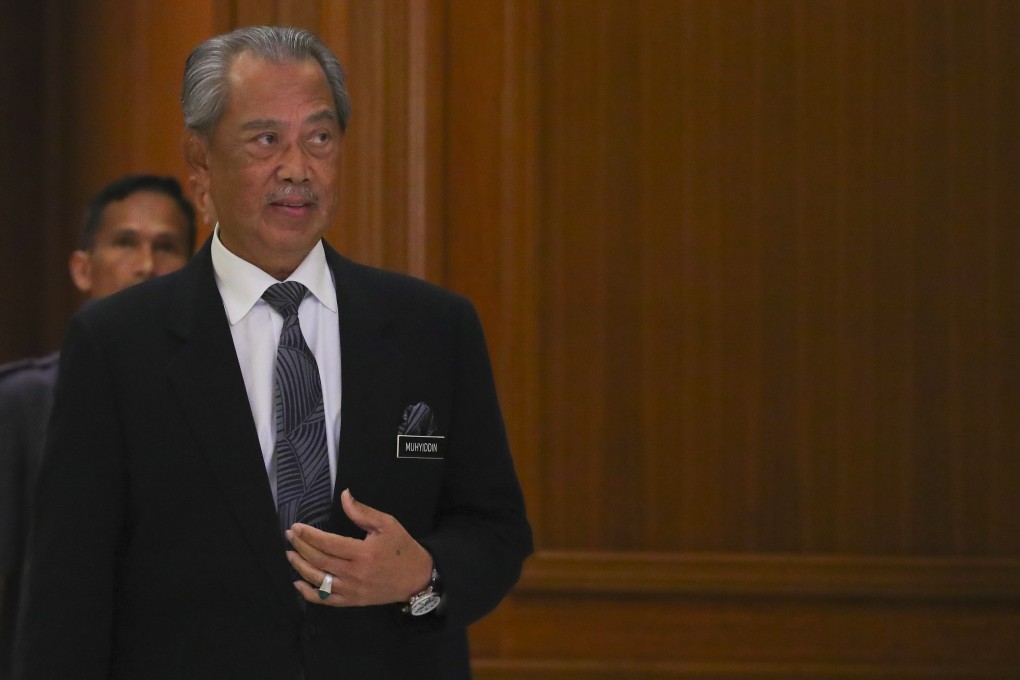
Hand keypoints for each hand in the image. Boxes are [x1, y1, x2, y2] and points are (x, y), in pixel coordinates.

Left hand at [286, 489, 432, 606]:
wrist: (417, 577)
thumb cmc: (402, 548)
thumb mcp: (387, 524)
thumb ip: (362, 512)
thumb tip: (344, 495)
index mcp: (363, 553)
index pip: (327, 543)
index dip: (308, 535)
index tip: (296, 527)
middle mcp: (354, 573)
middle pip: (319, 560)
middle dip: (300, 547)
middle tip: (290, 536)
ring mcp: (352, 590)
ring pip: (318, 580)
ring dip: (300, 567)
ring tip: (290, 555)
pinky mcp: (352, 601)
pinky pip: (325, 600)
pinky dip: (309, 594)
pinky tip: (298, 583)